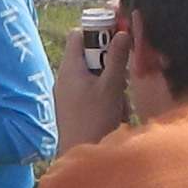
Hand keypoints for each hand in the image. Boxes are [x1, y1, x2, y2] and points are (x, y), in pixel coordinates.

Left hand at [52, 12, 133, 148]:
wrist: (79, 154)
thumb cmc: (94, 120)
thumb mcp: (111, 86)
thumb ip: (117, 58)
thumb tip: (123, 33)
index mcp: (70, 67)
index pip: (78, 34)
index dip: (97, 32)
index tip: (116, 38)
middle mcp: (64, 77)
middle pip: (88, 56)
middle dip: (109, 63)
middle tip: (122, 76)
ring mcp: (67, 94)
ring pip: (92, 76)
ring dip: (110, 83)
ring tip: (119, 100)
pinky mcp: (72, 108)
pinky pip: (90, 93)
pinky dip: (104, 97)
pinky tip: (113, 113)